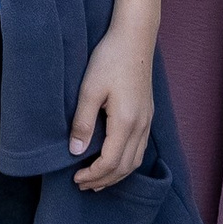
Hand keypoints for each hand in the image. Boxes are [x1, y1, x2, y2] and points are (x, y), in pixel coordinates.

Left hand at [69, 24, 155, 191]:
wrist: (134, 38)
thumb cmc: (110, 60)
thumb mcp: (89, 90)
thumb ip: (83, 122)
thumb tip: (75, 151)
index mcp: (126, 122)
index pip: (110, 162)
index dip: (93, 174)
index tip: (76, 178)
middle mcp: (141, 126)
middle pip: (125, 167)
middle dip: (104, 180)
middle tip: (82, 185)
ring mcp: (147, 121)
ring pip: (135, 160)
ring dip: (116, 174)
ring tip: (97, 180)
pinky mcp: (148, 115)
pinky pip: (140, 149)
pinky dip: (126, 162)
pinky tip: (115, 161)